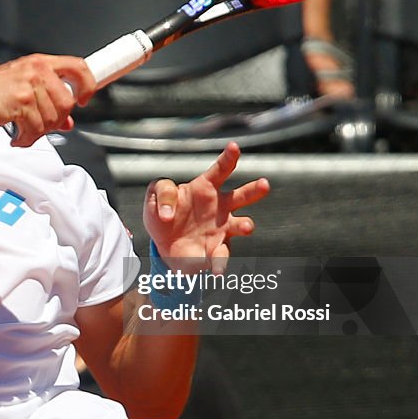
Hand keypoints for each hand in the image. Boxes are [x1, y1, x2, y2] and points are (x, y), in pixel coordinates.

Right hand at [0, 54, 95, 146]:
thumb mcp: (23, 87)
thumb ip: (47, 99)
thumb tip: (67, 120)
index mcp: (40, 62)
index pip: (77, 67)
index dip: (87, 84)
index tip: (84, 99)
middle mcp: (37, 70)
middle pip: (66, 102)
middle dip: (56, 120)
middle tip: (40, 124)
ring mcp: (29, 85)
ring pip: (52, 119)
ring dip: (38, 131)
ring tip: (24, 129)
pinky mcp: (20, 102)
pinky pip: (36, 128)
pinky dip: (27, 138)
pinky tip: (18, 134)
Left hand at [143, 142, 269, 274]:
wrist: (164, 245)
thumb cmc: (162, 214)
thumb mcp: (153, 198)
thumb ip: (161, 194)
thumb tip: (169, 213)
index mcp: (205, 188)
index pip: (219, 170)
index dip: (228, 158)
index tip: (234, 147)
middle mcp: (221, 207)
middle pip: (241, 195)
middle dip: (254, 190)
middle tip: (264, 184)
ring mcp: (222, 229)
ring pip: (242, 224)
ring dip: (246, 225)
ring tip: (247, 226)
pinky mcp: (217, 250)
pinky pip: (222, 256)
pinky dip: (219, 264)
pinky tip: (216, 271)